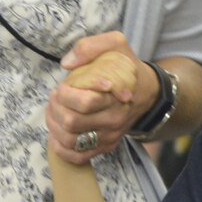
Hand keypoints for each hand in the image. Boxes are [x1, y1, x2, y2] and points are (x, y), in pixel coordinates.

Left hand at [48, 33, 146, 164]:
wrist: (146, 92)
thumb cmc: (126, 68)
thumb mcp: (115, 44)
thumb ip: (90, 46)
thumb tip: (67, 64)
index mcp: (116, 95)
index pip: (85, 103)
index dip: (66, 94)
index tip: (63, 86)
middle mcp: (114, 119)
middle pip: (72, 123)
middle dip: (56, 108)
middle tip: (56, 97)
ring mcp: (109, 136)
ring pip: (70, 141)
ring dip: (54, 126)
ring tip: (56, 112)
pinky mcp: (105, 147)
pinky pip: (77, 157)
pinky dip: (61, 148)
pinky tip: (58, 132)